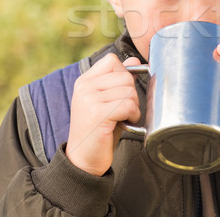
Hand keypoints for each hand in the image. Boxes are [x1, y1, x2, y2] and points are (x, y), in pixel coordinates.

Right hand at [66, 54, 140, 175]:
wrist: (84, 159)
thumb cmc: (99, 130)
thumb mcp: (109, 101)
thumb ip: (119, 81)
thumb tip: (135, 61)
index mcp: (85, 81)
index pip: (112, 61)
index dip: (124, 75)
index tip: (121, 93)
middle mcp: (85, 86)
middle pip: (125, 76)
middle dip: (131, 94)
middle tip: (124, 111)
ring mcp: (89, 98)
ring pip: (129, 91)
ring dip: (133, 107)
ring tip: (123, 118)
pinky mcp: (98, 113)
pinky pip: (128, 105)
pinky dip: (133, 115)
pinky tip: (125, 123)